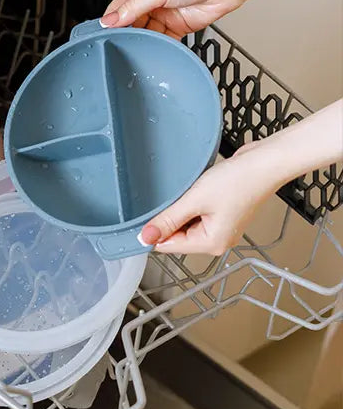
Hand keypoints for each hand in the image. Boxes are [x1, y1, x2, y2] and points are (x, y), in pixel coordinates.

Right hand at [102, 0, 341, 39]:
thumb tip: (109, 21)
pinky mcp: (174, 28)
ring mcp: (162, 14)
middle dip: (125, 34)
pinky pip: (159, 41)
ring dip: (141, 42)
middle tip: (116, 47)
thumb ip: (132, 8)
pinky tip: (151, 52)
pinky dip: (155, 47)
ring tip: (133, 51)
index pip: (117, 6)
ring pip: (144, 33)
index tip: (101, 35)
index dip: (109, 21)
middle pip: (129, 22)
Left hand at [140, 98, 342, 254]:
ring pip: (185, 224)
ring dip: (180, 209)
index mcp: (211, 244)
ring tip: (188, 192)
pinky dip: (190, 204)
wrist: (265, 162)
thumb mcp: (195, 200)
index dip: (154, 232)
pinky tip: (195, 190)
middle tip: (173, 197)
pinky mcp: (222, 214)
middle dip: (169, 218)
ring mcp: (221, 228)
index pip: (169, 246)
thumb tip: (145, 238)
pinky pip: (196, 214)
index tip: (144, 216)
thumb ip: (168, 220)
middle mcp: (217, 241)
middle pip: (177, 236)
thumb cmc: (238, 180)